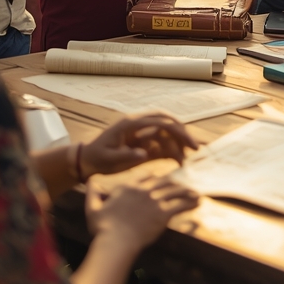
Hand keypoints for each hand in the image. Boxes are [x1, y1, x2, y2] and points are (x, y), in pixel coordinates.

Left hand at [81, 113, 198, 177]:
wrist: (87, 161)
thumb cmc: (96, 158)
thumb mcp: (109, 158)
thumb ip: (126, 155)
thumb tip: (144, 153)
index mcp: (132, 124)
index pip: (160, 122)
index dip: (177, 130)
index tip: (189, 143)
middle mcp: (140, 126)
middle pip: (167, 123)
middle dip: (183, 134)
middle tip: (196, 147)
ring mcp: (143, 135)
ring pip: (167, 134)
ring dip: (178, 144)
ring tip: (187, 158)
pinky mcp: (143, 145)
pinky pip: (161, 146)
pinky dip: (172, 152)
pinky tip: (179, 162)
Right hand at [85, 170, 198, 253]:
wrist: (115, 241)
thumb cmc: (103, 228)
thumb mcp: (93, 208)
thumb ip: (92, 193)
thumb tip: (89, 180)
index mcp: (128, 187)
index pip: (145, 177)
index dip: (154, 177)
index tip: (160, 178)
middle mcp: (143, 191)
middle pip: (163, 182)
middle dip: (174, 183)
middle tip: (183, 184)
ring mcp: (154, 201)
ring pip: (174, 191)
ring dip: (186, 191)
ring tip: (195, 192)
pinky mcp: (163, 213)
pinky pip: (180, 205)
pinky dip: (190, 203)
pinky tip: (198, 202)